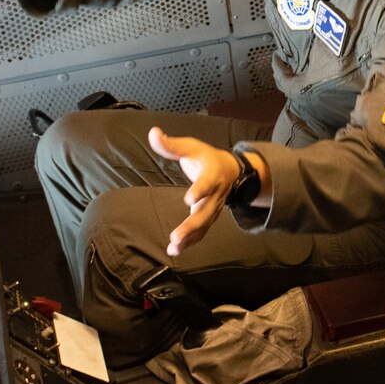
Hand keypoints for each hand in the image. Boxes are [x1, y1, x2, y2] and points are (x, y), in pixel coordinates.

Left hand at [147, 128, 240, 255]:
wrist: (231, 170)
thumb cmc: (206, 157)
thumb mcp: (191, 147)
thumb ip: (171, 144)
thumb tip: (152, 133)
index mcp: (212, 174)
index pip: (207, 184)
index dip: (199, 191)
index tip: (188, 200)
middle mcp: (215, 194)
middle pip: (205, 212)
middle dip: (191, 226)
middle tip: (175, 237)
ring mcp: (214, 208)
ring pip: (204, 226)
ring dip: (189, 238)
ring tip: (173, 248)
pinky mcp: (210, 217)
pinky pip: (201, 232)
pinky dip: (190, 242)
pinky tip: (175, 250)